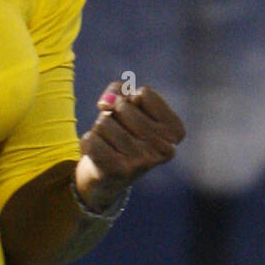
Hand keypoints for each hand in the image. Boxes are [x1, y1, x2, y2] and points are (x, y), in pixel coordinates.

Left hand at [75, 79, 184, 210]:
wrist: (109, 174)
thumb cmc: (123, 131)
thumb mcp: (127, 102)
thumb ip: (119, 89)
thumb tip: (105, 104)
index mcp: (175, 132)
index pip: (144, 93)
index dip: (132, 100)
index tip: (135, 117)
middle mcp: (165, 149)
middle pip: (123, 106)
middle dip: (114, 114)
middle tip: (120, 132)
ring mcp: (142, 162)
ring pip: (104, 122)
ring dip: (100, 128)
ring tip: (110, 143)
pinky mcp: (118, 171)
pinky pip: (91, 139)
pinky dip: (88, 141)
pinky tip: (99, 153)